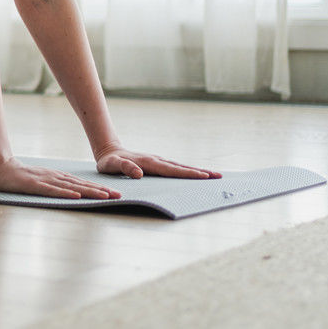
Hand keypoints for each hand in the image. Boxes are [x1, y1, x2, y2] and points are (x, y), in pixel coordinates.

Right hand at [0, 157, 121, 198]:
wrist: (1, 168)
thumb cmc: (21, 177)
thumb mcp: (42, 180)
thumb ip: (55, 184)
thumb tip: (72, 191)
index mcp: (58, 177)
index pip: (82, 183)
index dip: (99, 188)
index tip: (115, 194)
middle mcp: (55, 177)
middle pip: (81, 184)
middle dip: (100, 190)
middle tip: (118, 195)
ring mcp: (46, 180)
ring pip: (71, 187)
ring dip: (88, 191)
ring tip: (104, 196)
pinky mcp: (35, 185)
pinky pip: (52, 190)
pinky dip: (65, 193)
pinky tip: (76, 196)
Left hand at [94, 144, 221, 179]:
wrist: (109, 151)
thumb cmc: (109, 162)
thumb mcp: (112, 165)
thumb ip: (124, 168)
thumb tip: (139, 174)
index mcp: (149, 163)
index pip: (172, 170)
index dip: (188, 174)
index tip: (204, 176)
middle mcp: (157, 160)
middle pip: (182, 167)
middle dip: (200, 172)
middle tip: (219, 177)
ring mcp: (159, 161)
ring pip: (181, 167)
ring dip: (197, 171)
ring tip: (214, 175)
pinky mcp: (158, 163)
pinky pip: (176, 168)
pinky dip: (188, 171)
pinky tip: (196, 175)